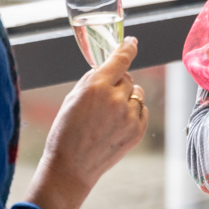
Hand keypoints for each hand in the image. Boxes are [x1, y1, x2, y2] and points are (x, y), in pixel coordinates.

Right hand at [25, 38, 147, 208]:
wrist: (71, 167)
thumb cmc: (66, 131)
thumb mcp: (72, 98)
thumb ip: (91, 80)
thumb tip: (108, 69)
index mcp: (96, 86)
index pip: (119, 59)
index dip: (127, 48)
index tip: (132, 42)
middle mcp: (116, 98)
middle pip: (127, 77)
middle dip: (117, 82)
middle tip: (103, 99)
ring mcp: (129, 115)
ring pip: (136, 93)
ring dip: (127, 97)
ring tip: (109, 114)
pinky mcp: (138, 130)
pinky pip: (142, 109)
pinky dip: (133, 112)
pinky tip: (116, 124)